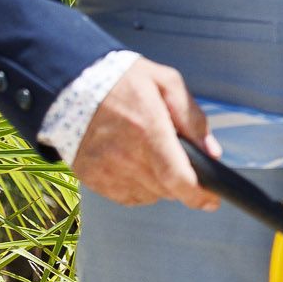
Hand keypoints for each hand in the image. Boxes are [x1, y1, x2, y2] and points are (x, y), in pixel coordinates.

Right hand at [69, 60, 217, 208]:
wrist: (70, 85)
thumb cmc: (121, 81)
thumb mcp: (166, 82)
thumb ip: (192, 117)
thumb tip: (211, 151)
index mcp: (148, 129)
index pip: (177, 177)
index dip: (198, 196)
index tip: (211, 200)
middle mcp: (125, 155)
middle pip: (166, 190)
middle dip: (182, 182)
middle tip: (181, 161)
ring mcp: (105, 169)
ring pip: (148, 195)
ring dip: (160, 185)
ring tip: (155, 157)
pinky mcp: (91, 177)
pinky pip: (126, 196)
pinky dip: (139, 188)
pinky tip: (137, 166)